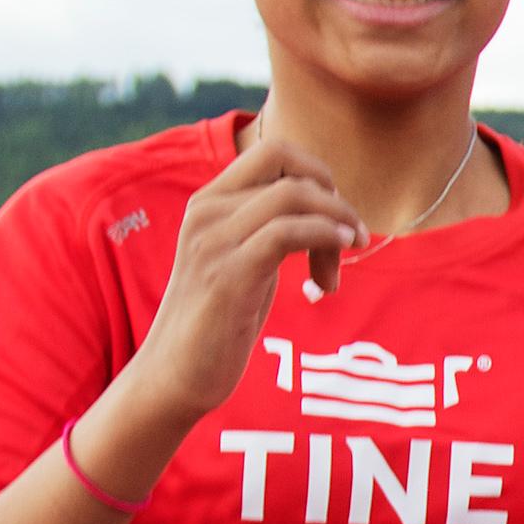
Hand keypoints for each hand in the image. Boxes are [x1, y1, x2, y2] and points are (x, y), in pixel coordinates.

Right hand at [117, 130, 363, 436]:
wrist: (175, 373)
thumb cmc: (218, 320)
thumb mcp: (245, 259)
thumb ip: (270, 227)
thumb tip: (327, 208)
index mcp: (210, 201)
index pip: (274, 150)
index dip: (318, 175)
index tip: (334, 219)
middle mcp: (207, 211)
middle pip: (287, 161)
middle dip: (331, 193)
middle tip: (349, 239)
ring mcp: (214, 240)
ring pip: (293, 195)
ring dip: (337, 222)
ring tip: (344, 260)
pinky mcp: (227, 275)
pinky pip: (287, 233)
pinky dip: (324, 240)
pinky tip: (332, 272)